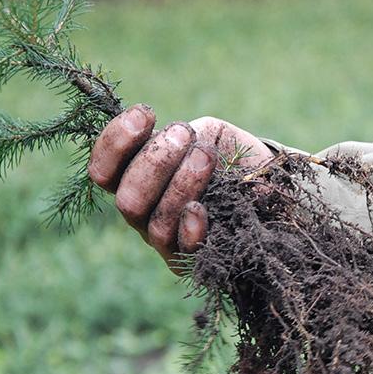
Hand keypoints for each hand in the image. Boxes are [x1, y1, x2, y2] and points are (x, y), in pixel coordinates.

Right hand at [87, 104, 273, 269]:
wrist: (269, 187)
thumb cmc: (229, 156)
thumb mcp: (208, 133)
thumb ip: (184, 135)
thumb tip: (173, 144)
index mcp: (133, 179)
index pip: (103, 170)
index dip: (115, 143)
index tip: (145, 114)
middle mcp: (142, 213)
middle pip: (127, 199)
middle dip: (154, 162)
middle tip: (183, 134)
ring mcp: (165, 239)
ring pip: (155, 224)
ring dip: (180, 186)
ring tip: (206, 156)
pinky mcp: (192, 259)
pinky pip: (182, 251)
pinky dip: (189, 229)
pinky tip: (200, 209)